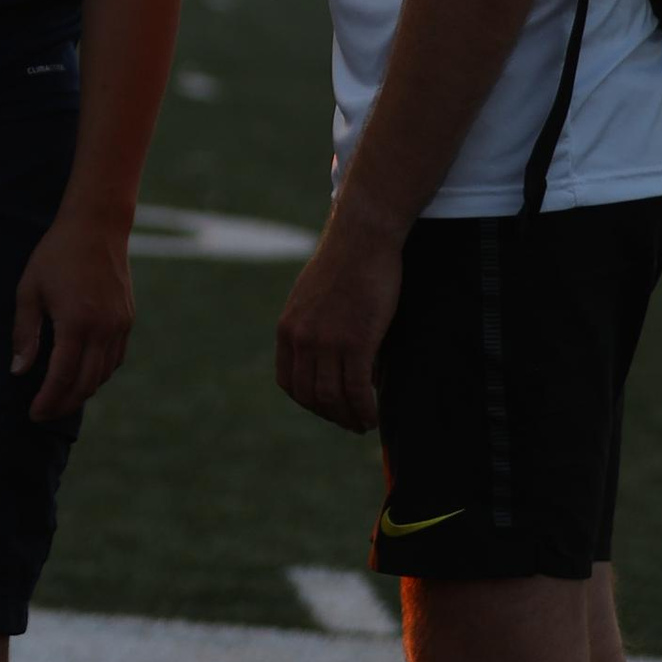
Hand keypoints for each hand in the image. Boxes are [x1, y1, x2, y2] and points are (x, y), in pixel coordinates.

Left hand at [11, 208, 135, 422]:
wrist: (97, 227)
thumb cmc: (56, 255)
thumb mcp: (29, 290)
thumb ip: (25, 333)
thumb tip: (19, 371)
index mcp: (76, 323)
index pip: (62, 378)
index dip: (47, 401)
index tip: (33, 414)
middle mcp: (103, 329)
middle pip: (85, 384)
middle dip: (63, 405)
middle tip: (43, 414)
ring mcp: (119, 326)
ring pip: (103, 375)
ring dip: (81, 392)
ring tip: (59, 399)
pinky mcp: (127, 320)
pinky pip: (115, 359)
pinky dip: (98, 374)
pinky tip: (81, 376)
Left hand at [275, 202, 403, 431]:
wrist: (362, 238)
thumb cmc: (345, 263)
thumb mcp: (314, 298)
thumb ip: (315, 329)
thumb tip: (333, 362)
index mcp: (288, 329)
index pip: (288, 382)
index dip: (308, 401)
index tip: (326, 407)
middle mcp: (301, 339)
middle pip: (310, 396)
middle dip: (330, 415)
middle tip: (350, 423)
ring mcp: (326, 342)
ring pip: (333, 398)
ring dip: (349, 418)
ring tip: (363, 423)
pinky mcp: (355, 342)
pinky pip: (357, 390)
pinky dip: (365, 409)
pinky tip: (374, 415)